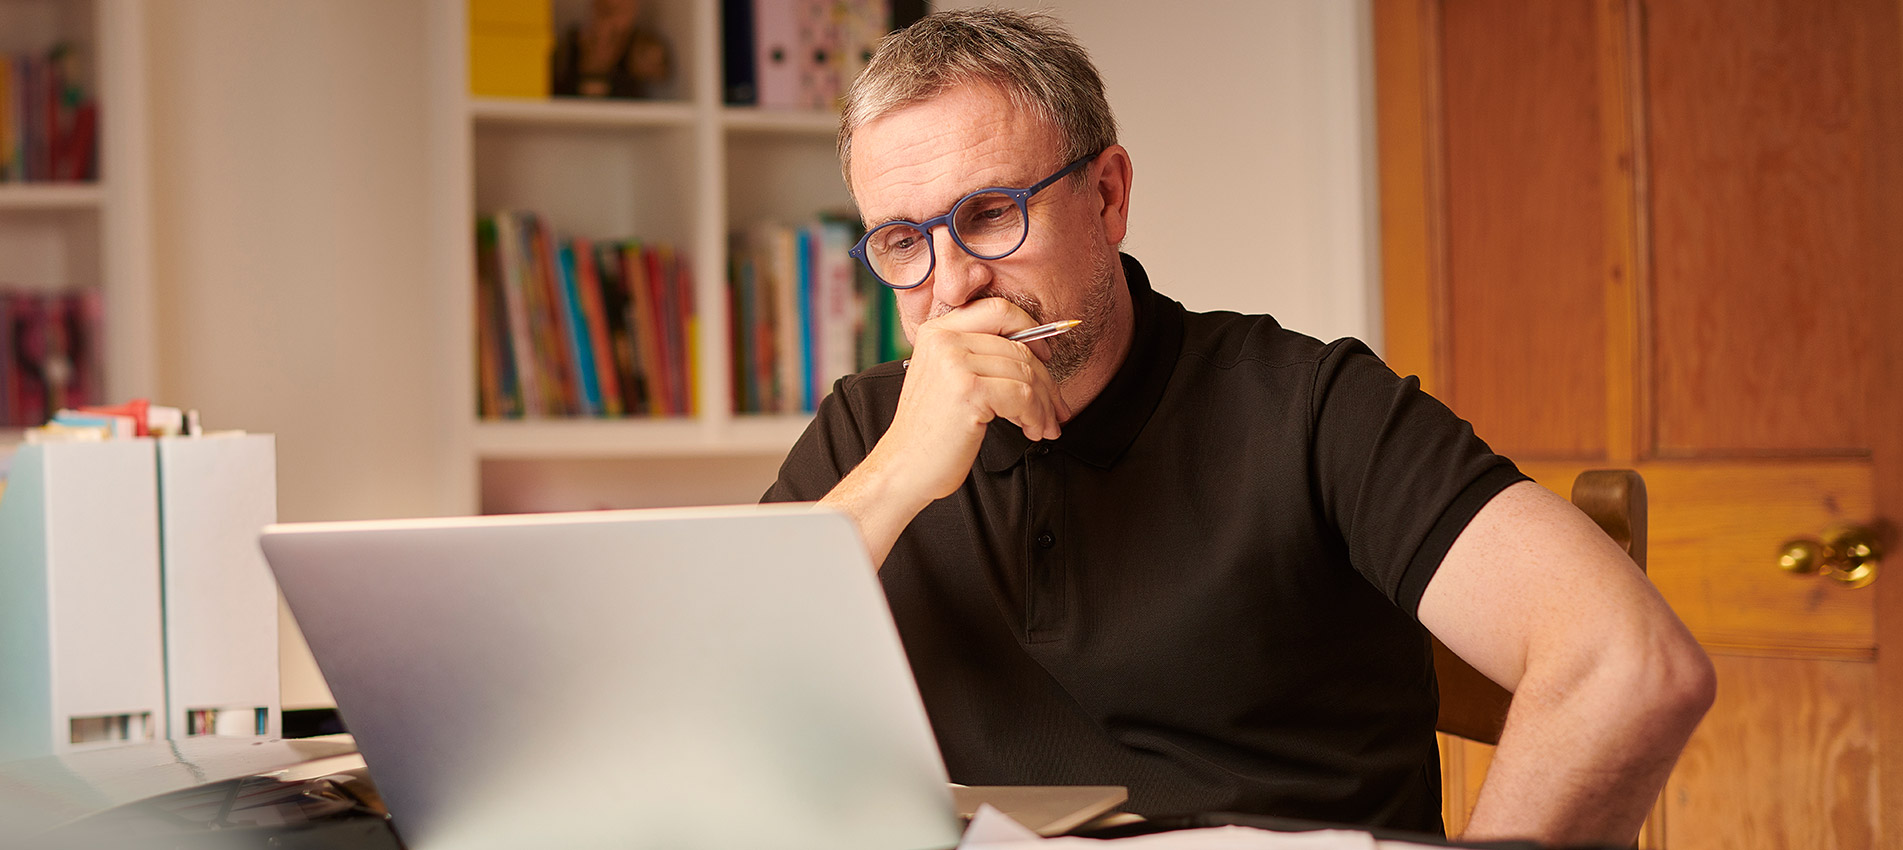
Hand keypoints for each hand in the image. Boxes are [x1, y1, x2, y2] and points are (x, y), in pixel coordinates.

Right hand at [819, 297, 1071, 566]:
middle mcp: (944, 340)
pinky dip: (1036, 417)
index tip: (1045, 358)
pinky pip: (1024, 396)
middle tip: (1056, 410)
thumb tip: (1037, 351)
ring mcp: (955, 363)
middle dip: (1047, 382)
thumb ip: (978, 356)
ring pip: (1026, 373)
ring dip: (1044, 405)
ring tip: (1043, 427)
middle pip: (1019, 347)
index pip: (998, 310)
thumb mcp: (947, 379)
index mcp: (937, 331)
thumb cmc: (931, 431)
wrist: (904, 467)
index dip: (1031, 329)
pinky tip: (1031, 431)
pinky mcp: (969, 390)